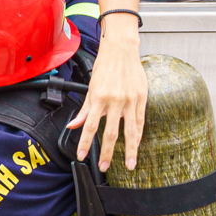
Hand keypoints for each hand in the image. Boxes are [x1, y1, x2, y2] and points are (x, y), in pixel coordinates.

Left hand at [69, 26, 147, 172]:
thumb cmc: (105, 66)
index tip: (82, 156)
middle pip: (111, 133)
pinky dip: (139, 135)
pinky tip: (137, 146)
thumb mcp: (90, 86)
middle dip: (108, 153)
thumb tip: (73, 125)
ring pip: (130, 131)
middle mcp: (114, 101)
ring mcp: (129, 100)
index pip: (90, 127)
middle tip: (105, 167)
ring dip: (130, 150)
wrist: (122, 49)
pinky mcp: (141, 98)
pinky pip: (140, 121)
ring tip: (130, 164)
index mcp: (99, 97)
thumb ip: (84, 109)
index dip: (86, 144)